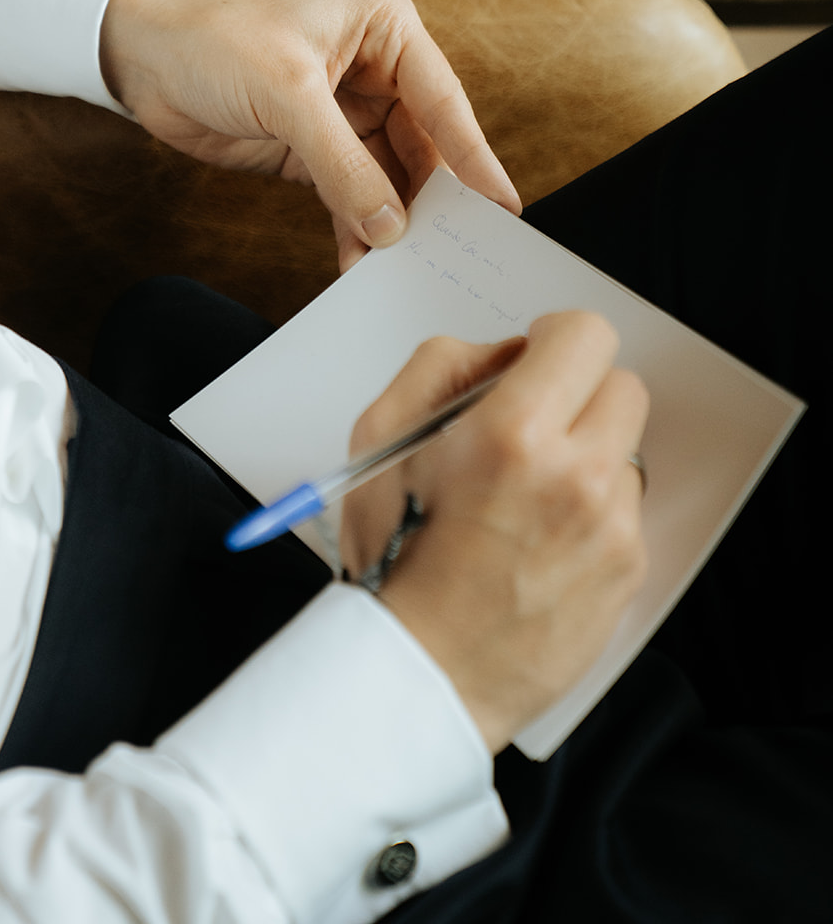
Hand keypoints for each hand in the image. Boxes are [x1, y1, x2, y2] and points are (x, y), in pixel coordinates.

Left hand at [99, 0, 520, 270]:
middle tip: (456, 255)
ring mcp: (344, 115)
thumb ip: (342, 164)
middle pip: (424, 147)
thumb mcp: (287, 94)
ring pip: (387, 179)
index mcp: (385, 32)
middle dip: (433, 201)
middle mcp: (375, 71)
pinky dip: (355, 231)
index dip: (474, 157)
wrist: (138, 54)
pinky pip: (349, 197)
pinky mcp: (311, 151)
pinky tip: (359, 264)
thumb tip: (390, 227)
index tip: (501, 208)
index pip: (444, 101)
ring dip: (392, 223)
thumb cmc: (214, 39)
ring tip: (406, 271)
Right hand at [340, 313, 648, 755]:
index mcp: (513, 434)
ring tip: (528, 499)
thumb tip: (506, 353)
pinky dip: (591, 514)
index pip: (586, 336)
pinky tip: (541, 542)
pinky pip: (624, 512)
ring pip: (624, 451)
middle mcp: (576, 477)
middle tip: (535, 423)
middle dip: (579, 393)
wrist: (421, 672)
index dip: (557, 338)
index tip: (537, 358)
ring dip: (586, 457)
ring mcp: (611, 530)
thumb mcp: (380, 436)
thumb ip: (443, 366)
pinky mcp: (629, 573)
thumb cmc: (394, 555)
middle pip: (622, 386)